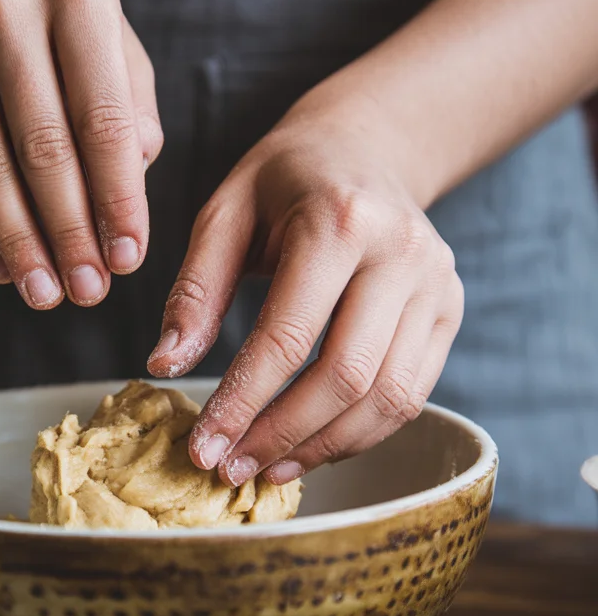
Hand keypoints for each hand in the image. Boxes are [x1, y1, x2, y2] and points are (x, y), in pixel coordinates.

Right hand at [0, 0, 162, 307]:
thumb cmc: (61, 43)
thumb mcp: (116, 61)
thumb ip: (133, 123)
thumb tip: (125, 199)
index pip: (103, 120)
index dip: (117, 200)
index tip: (127, 260)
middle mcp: (4, 2)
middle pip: (42, 146)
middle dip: (70, 232)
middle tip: (87, 291)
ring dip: (20, 242)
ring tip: (45, 292)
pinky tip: (1, 267)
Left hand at [147, 95, 463, 484]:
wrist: (366, 147)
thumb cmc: (283, 181)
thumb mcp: (224, 213)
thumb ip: (195, 289)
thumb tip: (166, 364)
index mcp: (340, 219)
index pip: (288, 336)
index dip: (243, 402)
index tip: (204, 447)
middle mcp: (402, 253)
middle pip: (347, 376)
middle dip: (283, 436)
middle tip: (230, 468)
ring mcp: (437, 284)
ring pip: (388, 398)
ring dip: (323, 447)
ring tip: (267, 469)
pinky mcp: (450, 311)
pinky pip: (410, 395)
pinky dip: (359, 433)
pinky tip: (310, 446)